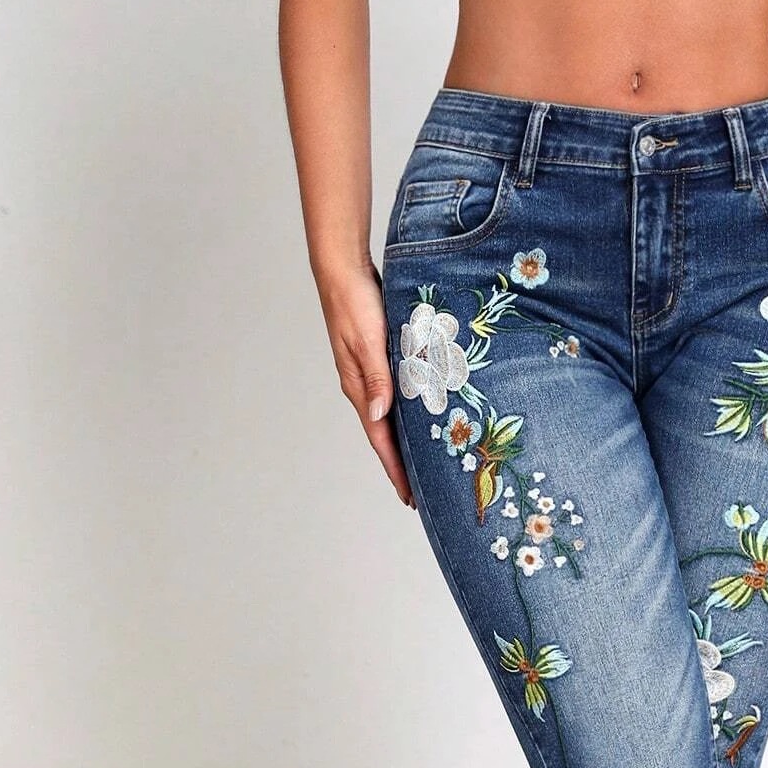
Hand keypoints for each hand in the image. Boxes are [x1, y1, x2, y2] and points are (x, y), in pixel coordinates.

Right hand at [318, 261, 414, 508]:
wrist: (342, 270)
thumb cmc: (354, 301)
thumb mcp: (368, 340)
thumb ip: (377, 377)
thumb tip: (378, 416)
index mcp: (359, 387)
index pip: (380, 439)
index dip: (395, 469)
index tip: (409, 498)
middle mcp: (363, 386)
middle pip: (385, 436)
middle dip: (402, 466)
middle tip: (422, 494)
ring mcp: (370, 374)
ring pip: (390, 418)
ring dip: (406, 442)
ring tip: (424, 465)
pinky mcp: (379, 361)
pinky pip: (395, 396)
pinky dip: (407, 414)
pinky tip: (420, 419)